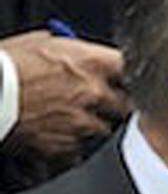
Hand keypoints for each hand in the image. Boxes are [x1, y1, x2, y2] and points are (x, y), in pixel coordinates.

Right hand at [4, 31, 126, 160]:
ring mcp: (82, 123)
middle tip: (98, 102)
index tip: (119, 79)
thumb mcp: (43, 43)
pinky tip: (56, 134)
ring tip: (71, 119)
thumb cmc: (6, 66)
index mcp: (93, 63)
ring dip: (93, 126)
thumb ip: (74, 51)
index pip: (130, 70)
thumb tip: (84, 54)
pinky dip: (72, 145)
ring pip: (104, 130)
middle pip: (124, 104)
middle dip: (112, 104)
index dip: (123, 76)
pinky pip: (81, 150)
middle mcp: (94, 94)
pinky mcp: (65, 148)